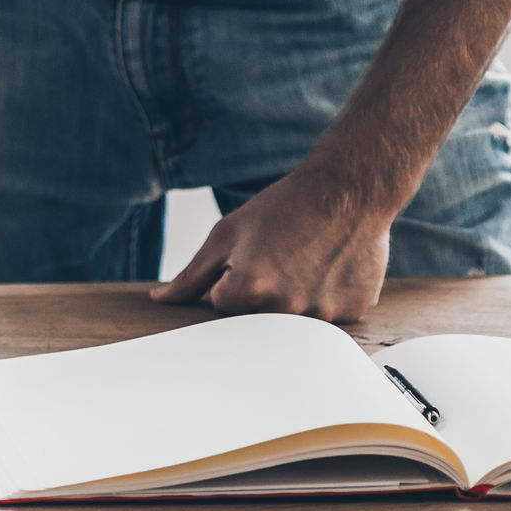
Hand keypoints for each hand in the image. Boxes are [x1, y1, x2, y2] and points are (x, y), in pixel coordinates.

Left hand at [149, 168, 395, 321]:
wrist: (349, 190)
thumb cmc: (283, 207)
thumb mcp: (227, 234)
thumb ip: (191, 275)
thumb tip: (159, 300)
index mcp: (248, 289)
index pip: (221, 304)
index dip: (232, 278)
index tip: (253, 255)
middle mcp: (285, 310)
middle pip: (257, 319)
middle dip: (261, 294)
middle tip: (281, 259)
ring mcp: (323, 315)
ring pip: (294, 321)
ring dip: (295, 297)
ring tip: (309, 260)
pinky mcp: (352, 313)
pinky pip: (329, 316)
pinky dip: (327, 296)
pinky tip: (332, 267)